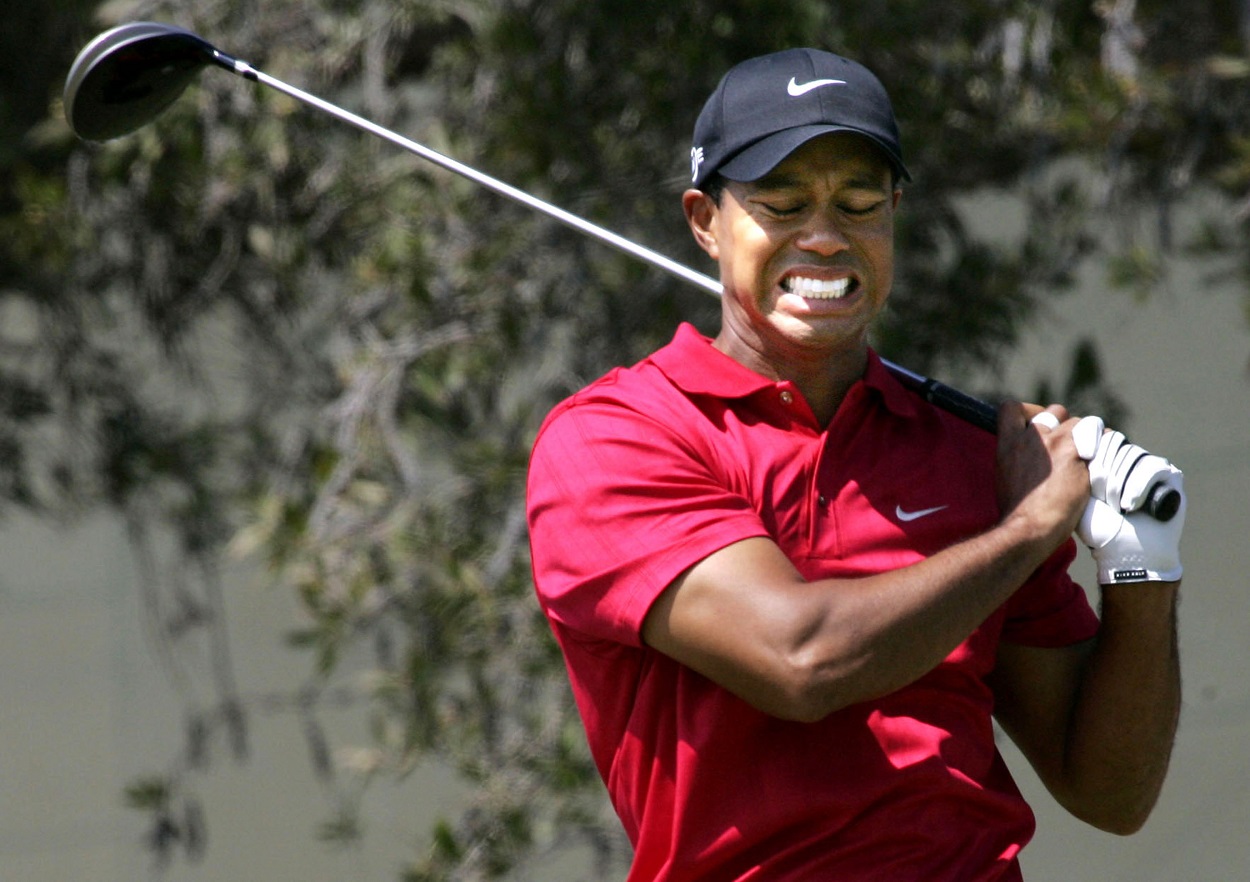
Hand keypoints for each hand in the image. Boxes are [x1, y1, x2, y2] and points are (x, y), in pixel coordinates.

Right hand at [995, 402, 1089, 543]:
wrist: (1029, 527)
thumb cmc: (1018, 512)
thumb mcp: (1006, 477)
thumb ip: (1018, 458)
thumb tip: (1031, 458)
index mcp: (1007, 444)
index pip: (1012, 408)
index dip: (1029, 410)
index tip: (1039, 422)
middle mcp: (1030, 438)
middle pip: (1054, 411)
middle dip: (1064, 422)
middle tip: (1072, 444)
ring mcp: (1054, 442)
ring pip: (1079, 422)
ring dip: (1086, 436)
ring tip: (1090, 455)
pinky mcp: (1075, 451)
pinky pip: (1097, 433)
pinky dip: (1103, 442)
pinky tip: (1106, 455)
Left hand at [1072, 417, 1185, 583]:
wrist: (1128, 552)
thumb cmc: (1098, 527)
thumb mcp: (1078, 491)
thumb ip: (1075, 461)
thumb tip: (1072, 429)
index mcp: (1104, 459)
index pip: (1096, 434)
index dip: (1090, 453)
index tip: (1086, 476)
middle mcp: (1127, 459)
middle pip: (1113, 441)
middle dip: (1103, 472)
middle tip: (1104, 499)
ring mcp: (1149, 465)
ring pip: (1131, 454)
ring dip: (1119, 483)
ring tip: (1117, 506)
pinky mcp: (1171, 476)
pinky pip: (1153, 466)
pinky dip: (1138, 486)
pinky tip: (1131, 505)